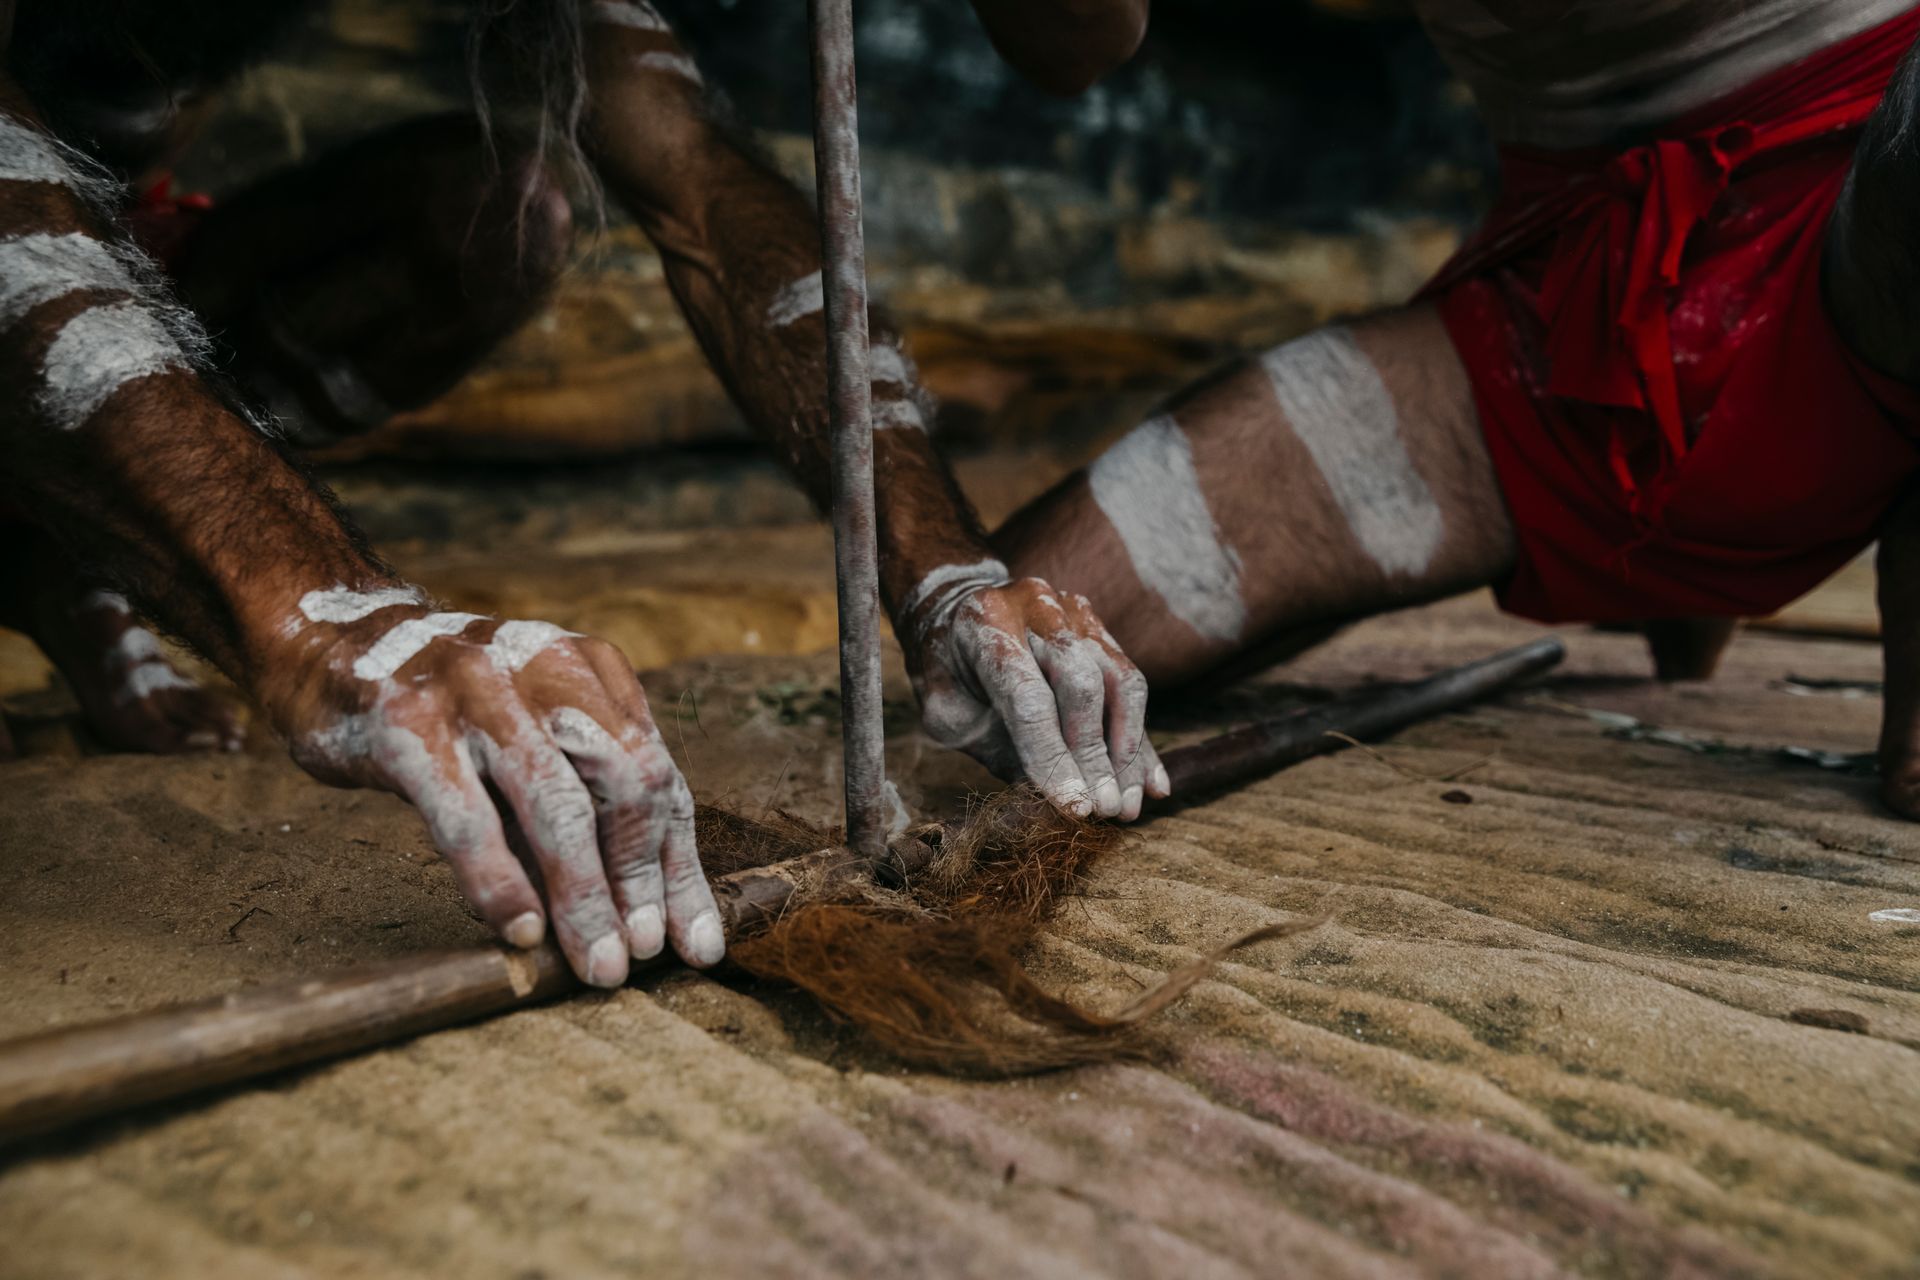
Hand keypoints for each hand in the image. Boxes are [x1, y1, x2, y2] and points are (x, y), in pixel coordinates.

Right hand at [264, 589, 722, 986]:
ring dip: (585, 895)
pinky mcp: (410, 727)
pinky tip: (520, 929)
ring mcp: (479, 694)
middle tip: (641, 956)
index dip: (679, 866)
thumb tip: (636, 910)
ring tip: (596, 963)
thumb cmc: (450, 711)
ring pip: (558, 805)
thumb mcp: (533, 731)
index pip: (657, 777)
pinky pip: (468, 819)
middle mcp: (545, 671)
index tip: (694, 940)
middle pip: (625, 786)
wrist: (331, 644)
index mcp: (590, 670)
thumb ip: (581, 800)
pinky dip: (500, 882)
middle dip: (641, 882)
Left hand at [902, 560, 1167, 819]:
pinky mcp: (1100, 629)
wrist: (957, 609)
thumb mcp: (948, 714)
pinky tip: (1153, 785)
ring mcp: (1075, 613)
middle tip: (1106, 810)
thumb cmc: (948, 673)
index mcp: (986, 624)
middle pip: (1082, 686)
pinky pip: (1131, 684)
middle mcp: (1037, 608)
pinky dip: (1140, 740)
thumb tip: (1053, 799)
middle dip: (1096, 757)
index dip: (1054, 756)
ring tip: (1127, 807)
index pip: (1028, 697)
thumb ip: (993, 748)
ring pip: (1120, 683)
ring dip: (1128, 754)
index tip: (1076, 808)